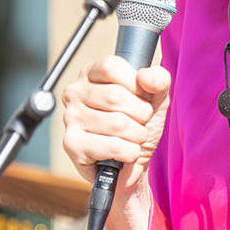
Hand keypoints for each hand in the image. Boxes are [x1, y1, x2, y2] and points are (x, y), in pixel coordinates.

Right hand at [61, 55, 172, 189]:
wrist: (132, 163)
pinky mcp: (72, 144)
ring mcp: (70, 118)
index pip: (110, 67)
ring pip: (117, 123)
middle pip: (115, 96)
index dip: (134, 84)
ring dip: (137, 136)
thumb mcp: (155, 98)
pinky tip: (123, 153)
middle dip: (141, 114)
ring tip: (131, 138)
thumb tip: (146, 77)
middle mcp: (75, 93)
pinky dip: (129, 153)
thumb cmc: (137, 124)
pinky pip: (113, 146)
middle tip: (139, 122)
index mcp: (91, 74)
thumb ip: (158, 80)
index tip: (140, 97)